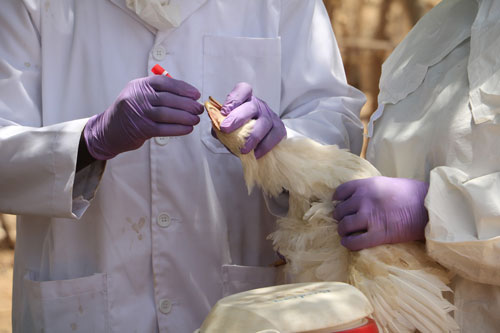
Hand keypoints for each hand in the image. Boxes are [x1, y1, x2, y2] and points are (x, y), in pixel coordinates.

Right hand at [84, 75, 202, 159]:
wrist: (108, 129)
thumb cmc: (131, 111)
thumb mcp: (140, 94)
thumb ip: (159, 92)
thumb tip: (188, 96)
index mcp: (140, 85)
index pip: (165, 82)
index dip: (183, 88)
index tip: (196, 94)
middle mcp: (138, 97)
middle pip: (168, 99)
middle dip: (188, 104)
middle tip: (199, 108)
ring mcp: (139, 113)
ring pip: (167, 114)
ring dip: (185, 117)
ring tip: (196, 119)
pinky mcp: (141, 129)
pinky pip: (164, 129)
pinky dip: (178, 129)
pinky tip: (188, 128)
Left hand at [219, 82, 285, 158]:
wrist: (264, 135)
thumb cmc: (243, 127)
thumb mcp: (230, 123)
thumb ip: (221, 124)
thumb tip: (216, 129)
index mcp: (246, 99)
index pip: (243, 90)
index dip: (233, 99)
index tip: (224, 111)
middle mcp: (258, 105)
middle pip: (251, 107)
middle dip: (237, 118)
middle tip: (225, 129)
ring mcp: (270, 116)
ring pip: (264, 122)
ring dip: (253, 136)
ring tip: (243, 149)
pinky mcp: (279, 128)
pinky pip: (274, 136)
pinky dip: (265, 146)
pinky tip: (256, 153)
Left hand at [332, 176, 428, 250]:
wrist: (431, 206)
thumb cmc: (413, 193)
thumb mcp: (387, 183)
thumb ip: (371, 190)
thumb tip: (359, 197)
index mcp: (366, 185)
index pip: (341, 192)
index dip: (338, 200)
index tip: (340, 204)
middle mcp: (364, 199)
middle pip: (340, 211)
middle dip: (341, 217)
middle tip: (346, 221)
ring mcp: (370, 217)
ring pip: (344, 226)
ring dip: (343, 231)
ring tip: (347, 233)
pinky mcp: (378, 234)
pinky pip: (354, 242)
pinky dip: (349, 244)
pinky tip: (350, 243)